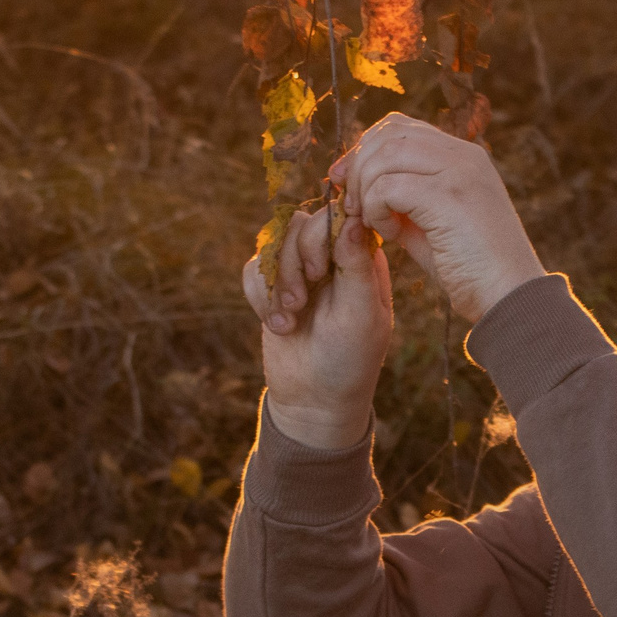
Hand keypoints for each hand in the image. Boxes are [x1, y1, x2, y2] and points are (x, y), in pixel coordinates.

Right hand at [242, 201, 393, 449]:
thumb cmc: (350, 360)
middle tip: (302, 300)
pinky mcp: (273, 289)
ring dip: (278, 284)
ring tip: (291, 320)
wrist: (315, 401)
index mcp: (363, 258)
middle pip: (300, 225)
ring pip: (273, 244)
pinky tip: (280, 326)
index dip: (320, 234)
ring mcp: (301, 272)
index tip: (320, 270)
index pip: (338, 216)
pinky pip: (254, 270)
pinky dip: (261, 298)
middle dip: (295, 262)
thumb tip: (352, 219)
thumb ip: (357, 266)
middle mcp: (332, 258)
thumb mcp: (361, 315)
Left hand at [331, 113, 545, 323]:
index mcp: (463, 156)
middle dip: (357, 167)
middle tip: (350, 205)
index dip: (365, 149)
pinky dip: (377, 210)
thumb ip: (405, 201)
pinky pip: (389, 187)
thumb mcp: (433, 225)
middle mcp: (464, 155)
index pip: (401, 127)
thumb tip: (362, 189)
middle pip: (389, 134)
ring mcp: (459, 171)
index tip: (346, 181)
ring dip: (366, 191)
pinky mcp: (449, 196)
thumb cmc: (471, 270)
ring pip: (385, 156)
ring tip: (372, 224)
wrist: (510, 296)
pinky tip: (391, 234)